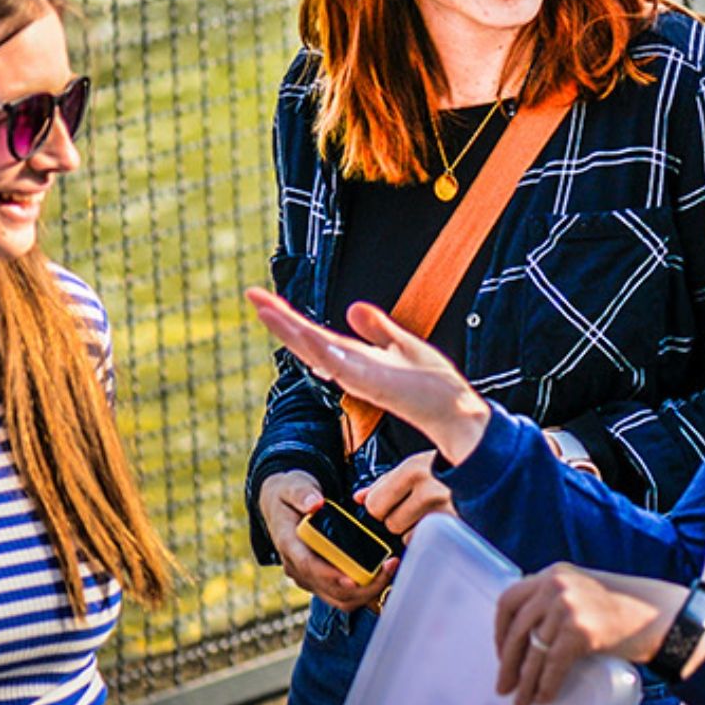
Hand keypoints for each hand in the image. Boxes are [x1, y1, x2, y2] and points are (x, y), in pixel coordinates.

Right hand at [247, 288, 491, 464]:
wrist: (453, 409)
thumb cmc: (430, 383)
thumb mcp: (402, 344)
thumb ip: (377, 329)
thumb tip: (353, 308)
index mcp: (354, 356)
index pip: (314, 333)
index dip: (288, 317)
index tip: (262, 297)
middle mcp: (350, 367)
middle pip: (306, 339)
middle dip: (279, 318)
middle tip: (251, 295)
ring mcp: (358, 376)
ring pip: (316, 350)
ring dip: (291, 331)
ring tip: (266, 309)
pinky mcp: (374, 384)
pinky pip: (343, 366)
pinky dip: (325, 353)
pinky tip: (309, 339)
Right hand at [258, 469, 395, 610]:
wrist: (282, 504)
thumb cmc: (289, 494)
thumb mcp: (292, 486)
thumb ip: (303, 493)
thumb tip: (315, 503)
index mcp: (289, 544)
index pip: (308, 566)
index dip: (330, 576)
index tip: (353, 579)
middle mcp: (297, 566)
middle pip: (329, 589)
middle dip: (360, 587)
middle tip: (388, 568)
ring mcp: (309, 575)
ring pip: (338, 597)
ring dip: (366, 592)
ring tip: (390, 570)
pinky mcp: (321, 578)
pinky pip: (343, 594)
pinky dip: (364, 591)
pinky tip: (383, 575)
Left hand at [358, 451, 455, 543]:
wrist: (493, 465)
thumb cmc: (453, 465)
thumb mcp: (419, 464)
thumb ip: (386, 481)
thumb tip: (359, 497)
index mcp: (416, 468)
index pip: (374, 503)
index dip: (380, 505)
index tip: (392, 500)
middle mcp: (431, 488)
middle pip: (390, 523)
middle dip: (398, 518)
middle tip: (416, 505)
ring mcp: (447, 509)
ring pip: (408, 536)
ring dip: (416, 529)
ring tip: (432, 511)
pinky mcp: (460, 526)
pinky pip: (429, 542)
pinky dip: (431, 536)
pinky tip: (442, 520)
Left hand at [493, 566, 695, 704]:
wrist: (660, 615)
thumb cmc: (622, 609)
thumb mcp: (583, 590)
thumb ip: (555, 600)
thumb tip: (524, 638)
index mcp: (554, 573)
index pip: (510, 600)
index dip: (500, 631)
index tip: (502, 653)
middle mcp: (556, 585)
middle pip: (517, 630)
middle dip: (508, 663)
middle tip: (503, 686)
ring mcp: (568, 606)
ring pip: (534, 653)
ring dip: (526, 682)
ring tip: (523, 700)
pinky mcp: (580, 631)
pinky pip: (552, 666)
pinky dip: (546, 686)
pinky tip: (544, 697)